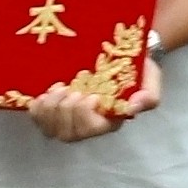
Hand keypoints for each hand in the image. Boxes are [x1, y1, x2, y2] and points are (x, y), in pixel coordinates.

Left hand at [17, 50, 157, 142]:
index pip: (92, 130)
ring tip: (58, 89)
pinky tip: (45, 95)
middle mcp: (87, 125)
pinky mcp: (53, 110)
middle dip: (65, 111)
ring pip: (51, 129)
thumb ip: (149, 95)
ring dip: (50, 109)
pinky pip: (38, 120)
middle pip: (68, 134)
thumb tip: (133, 107)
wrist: (120, 53)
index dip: (85, 116)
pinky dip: (37, 109)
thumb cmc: (136, 68)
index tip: (92, 95)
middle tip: (70, 89)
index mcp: (109, 121)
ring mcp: (68, 119)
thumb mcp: (150, 78)